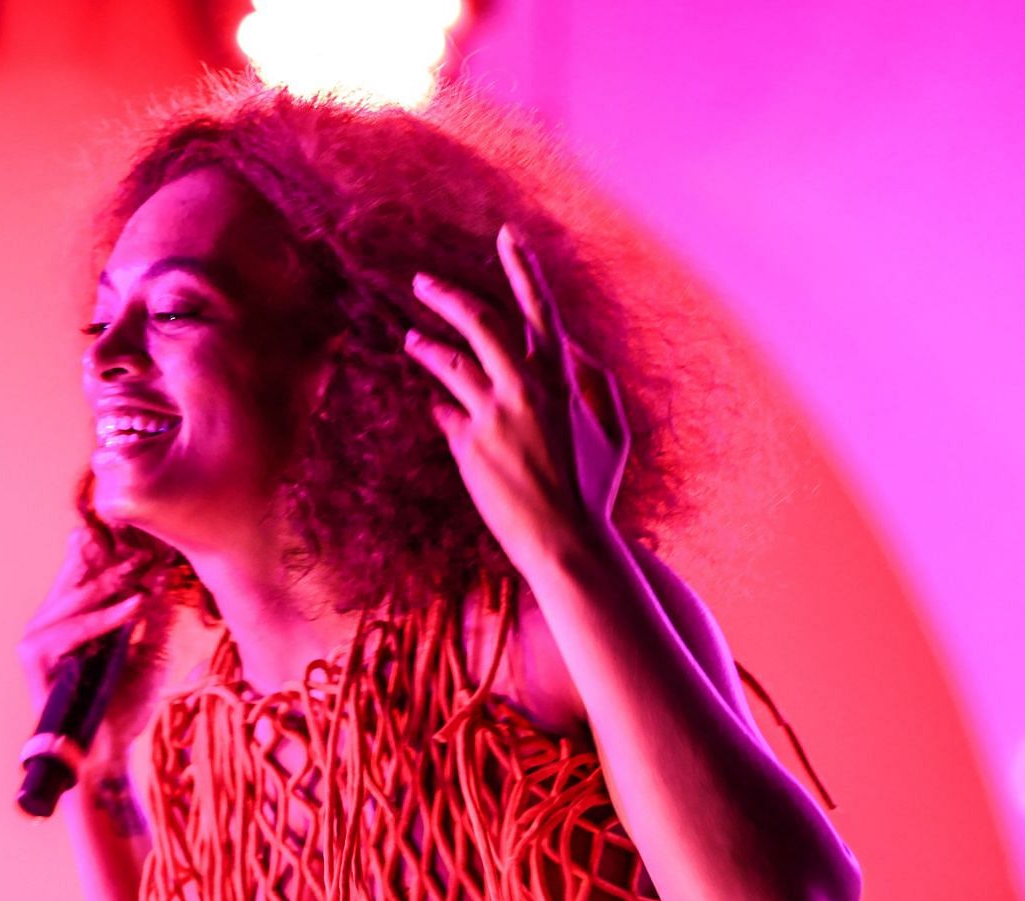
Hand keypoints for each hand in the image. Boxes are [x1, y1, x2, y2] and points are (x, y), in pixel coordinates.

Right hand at [15, 527, 176, 771]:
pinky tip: (133, 606)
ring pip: (74, 597)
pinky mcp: (35, 659)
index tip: (140, 531)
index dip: (109, 550)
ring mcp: (38, 641)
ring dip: (110, 581)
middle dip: (109, 555)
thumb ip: (151, 620)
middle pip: (74, 575)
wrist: (105, 754)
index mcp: (74, 622)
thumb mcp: (148, 656)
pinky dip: (104, 618)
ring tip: (141, 566)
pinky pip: (73, 629)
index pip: (85, 573)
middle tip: (142, 540)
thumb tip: (163, 578)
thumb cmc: (122, 710)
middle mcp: (52, 625)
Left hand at [401, 224, 629, 572]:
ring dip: (427, 347)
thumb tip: (573, 347)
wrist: (564, 540)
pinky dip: (445, 409)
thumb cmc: (594, 488)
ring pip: (450, 364)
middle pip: (479, 323)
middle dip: (447, 296)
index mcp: (564, 378)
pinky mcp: (467, 443)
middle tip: (420, 282)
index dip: (523, 269)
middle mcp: (525, 388)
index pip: (539, 310)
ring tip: (410, 340)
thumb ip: (598, 383)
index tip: (507, 236)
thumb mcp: (613, 431)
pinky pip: (448, 415)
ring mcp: (492, 414)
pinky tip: (440, 409)